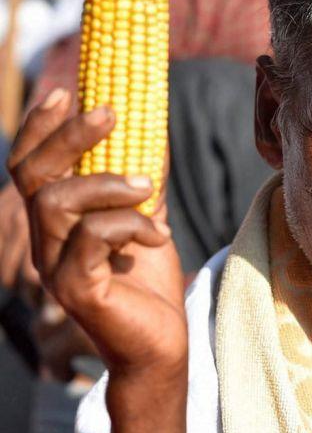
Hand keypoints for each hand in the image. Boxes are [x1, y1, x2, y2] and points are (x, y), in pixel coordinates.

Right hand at [8, 88, 186, 432]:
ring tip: (149, 188)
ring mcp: (54, 267)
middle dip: (69, 136)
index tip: (66, 92)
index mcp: (57, 222)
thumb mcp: (145, 217)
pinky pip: (91, 238)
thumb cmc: (149, 279)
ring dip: (109, 184)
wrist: (160, 340)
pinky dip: (129, 225)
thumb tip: (151, 134)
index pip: (29, 167)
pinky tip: (158, 234)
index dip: (39, 127)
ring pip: (57, 202)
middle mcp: (45, 242)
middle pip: (33, 175)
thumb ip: (136, 183)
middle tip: (111, 113)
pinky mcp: (75, 289)